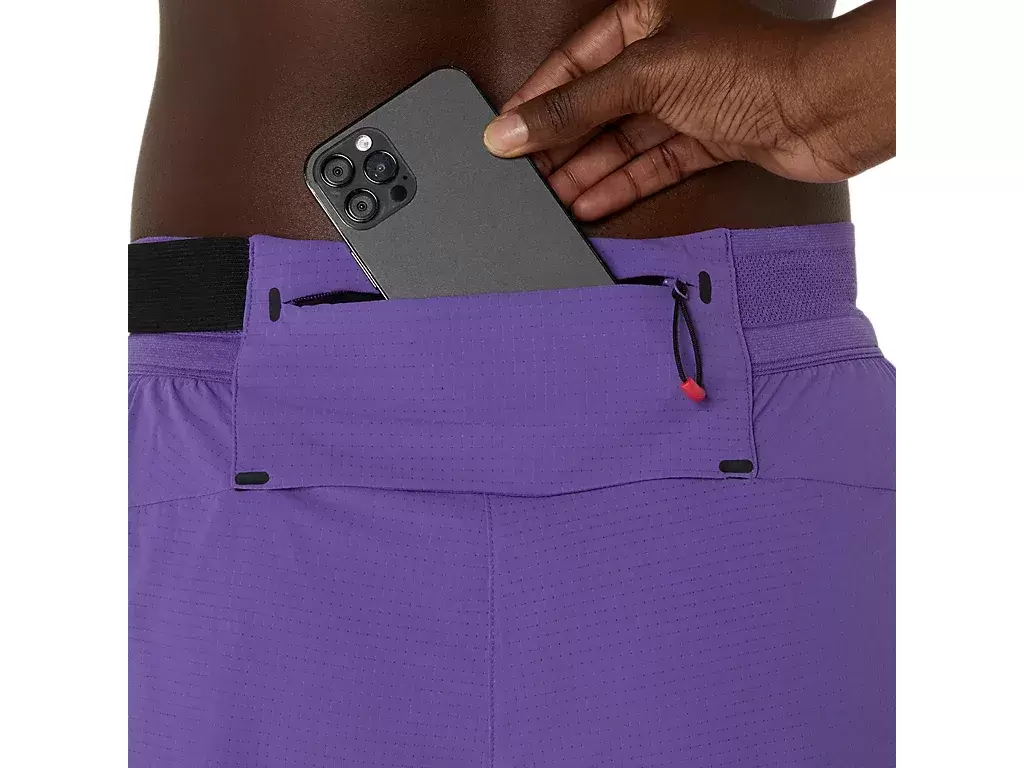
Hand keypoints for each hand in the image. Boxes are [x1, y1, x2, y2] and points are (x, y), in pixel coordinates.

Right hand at [483, 0, 894, 220]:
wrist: (827, 108)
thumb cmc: (752, 68)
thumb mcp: (646, 78)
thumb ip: (575, 107)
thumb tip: (512, 129)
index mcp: (647, 17)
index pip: (574, 62)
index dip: (537, 102)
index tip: (502, 136)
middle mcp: (667, 55)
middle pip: (597, 104)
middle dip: (562, 144)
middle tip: (524, 178)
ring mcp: (689, 98)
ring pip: (625, 138)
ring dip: (588, 171)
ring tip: (552, 202)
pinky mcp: (710, 137)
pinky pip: (654, 162)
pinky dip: (624, 184)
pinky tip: (592, 204)